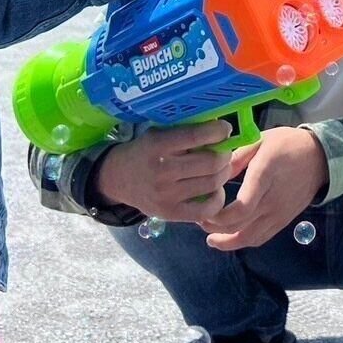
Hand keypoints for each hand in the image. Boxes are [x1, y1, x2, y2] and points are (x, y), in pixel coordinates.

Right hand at [93, 121, 252, 222]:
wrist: (118, 178)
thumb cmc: (145, 151)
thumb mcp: (158, 133)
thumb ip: (185, 131)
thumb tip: (221, 128)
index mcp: (158, 145)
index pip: (197, 136)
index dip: (219, 131)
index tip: (225, 129)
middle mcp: (162, 170)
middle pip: (211, 162)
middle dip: (224, 154)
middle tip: (223, 150)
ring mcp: (166, 195)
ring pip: (213, 184)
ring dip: (223, 173)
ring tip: (219, 168)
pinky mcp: (169, 213)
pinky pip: (205, 210)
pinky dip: (217, 199)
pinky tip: (214, 190)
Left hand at [200, 127, 328, 251]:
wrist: (320, 157)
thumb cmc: (287, 144)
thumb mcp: (260, 140)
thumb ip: (236, 157)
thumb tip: (215, 174)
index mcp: (265, 176)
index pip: (241, 208)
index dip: (219, 217)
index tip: (204, 210)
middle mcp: (272, 200)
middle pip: (241, 227)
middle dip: (215, 228)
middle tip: (200, 220)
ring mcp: (280, 213)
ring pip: (250, 238)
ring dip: (228, 242)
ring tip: (211, 237)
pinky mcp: (284, 220)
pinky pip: (261, 238)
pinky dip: (243, 241)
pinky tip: (231, 237)